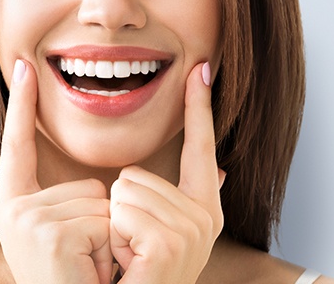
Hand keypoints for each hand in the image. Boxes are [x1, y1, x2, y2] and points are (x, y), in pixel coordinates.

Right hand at [0, 60, 112, 283]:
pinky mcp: (44, 231)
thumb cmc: (77, 281)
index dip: (21, 106)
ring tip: (86, 269)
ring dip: (108, 239)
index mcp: (18, 206)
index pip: (19, 145)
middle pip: (90, 184)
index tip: (24, 67)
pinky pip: (103, 220)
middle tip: (85, 262)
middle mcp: (13, 210)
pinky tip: (88, 273)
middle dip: (103, 224)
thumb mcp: (82, 236)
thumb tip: (209, 169)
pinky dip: (109, 249)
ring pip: (101, 202)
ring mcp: (24, 220)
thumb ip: (105, 202)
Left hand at [109, 62, 224, 283]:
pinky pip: (121, 210)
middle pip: (136, 173)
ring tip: (130, 257)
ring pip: (124, 189)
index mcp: (201, 209)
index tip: (200, 69)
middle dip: (120, 209)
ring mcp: (191, 232)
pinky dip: (113, 237)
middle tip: (132, 248)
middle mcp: (203, 219)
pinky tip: (129, 264)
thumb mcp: (159, 232)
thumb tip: (220, 171)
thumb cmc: (136, 275)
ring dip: (114, 225)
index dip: (199, 108)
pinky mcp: (170, 243)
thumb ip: (186, 196)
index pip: (200, 147)